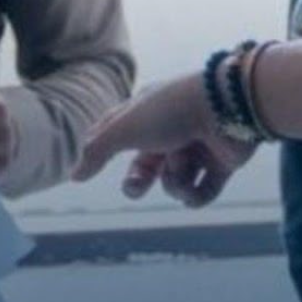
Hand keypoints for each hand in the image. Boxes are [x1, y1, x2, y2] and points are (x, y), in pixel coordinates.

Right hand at [71, 71, 255, 206]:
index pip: (117, 131)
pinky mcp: (220, 164)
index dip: (103, 149)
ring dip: (173, 180)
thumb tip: (74, 175)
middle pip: (145, 167)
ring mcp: (196, 147)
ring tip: (182, 162)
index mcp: (146, 112)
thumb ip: (96, 151)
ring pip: (173, 183)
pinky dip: (195, 194)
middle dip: (138, 181)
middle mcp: (171, 129)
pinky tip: (194, 185)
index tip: (88, 171)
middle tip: (137, 187)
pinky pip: (200, 193)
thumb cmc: (171, 111)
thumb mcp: (123, 128)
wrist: (226, 107)